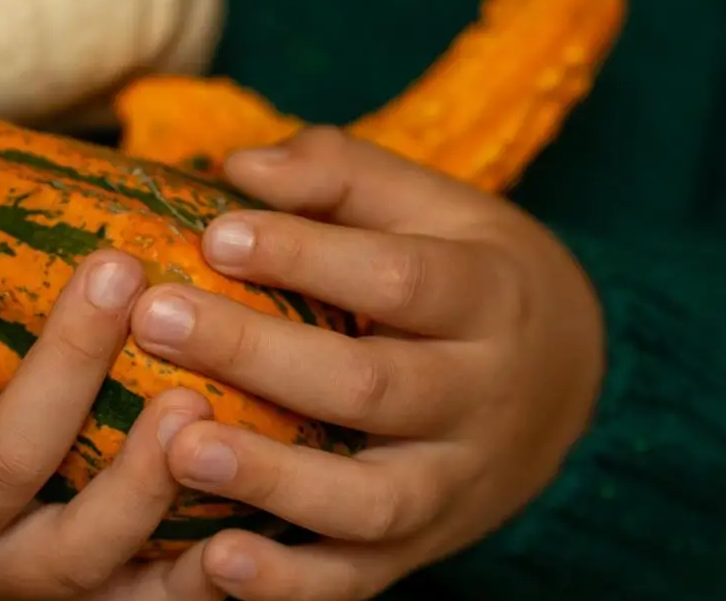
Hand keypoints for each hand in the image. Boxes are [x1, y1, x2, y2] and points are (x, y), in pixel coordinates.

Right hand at [0, 251, 225, 599]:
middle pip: (16, 480)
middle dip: (71, 373)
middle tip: (121, 278)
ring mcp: (13, 571)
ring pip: (86, 558)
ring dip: (146, 483)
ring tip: (193, 404)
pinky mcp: (76, 574)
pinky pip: (135, 594)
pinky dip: (189, 578)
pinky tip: (238, 536)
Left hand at [130, 128, 605, 599]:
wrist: (571, 379)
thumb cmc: (469, 270)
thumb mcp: (432, 205)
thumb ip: (340, 175)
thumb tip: (241, 167)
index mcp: (487, 298)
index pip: (399, 279)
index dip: (307, 255)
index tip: (217, 233)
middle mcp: (480, 399)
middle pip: (372, 386)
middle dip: (257, 355)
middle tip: (155, 320)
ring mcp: (454, 485)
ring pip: (369, 499)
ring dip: (273, 480)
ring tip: (180, 446)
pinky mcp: (422, 548)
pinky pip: (359, 579)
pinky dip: (292, 585)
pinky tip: (219, 564)